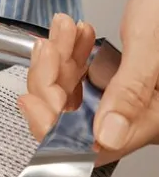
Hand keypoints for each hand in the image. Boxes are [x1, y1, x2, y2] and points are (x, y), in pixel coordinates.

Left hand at [20, 0, 158, 163]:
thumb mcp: (150, 47)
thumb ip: (130, 91)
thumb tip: (108, 135)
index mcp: (154, 120)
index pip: (94, 146)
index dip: (55, 130)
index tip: (30, 101)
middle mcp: (139, 118)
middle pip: (76, 121)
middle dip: (52, 81)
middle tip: (47, 47)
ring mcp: (124, 102)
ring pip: (73, 96)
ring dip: (58, 63)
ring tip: (61, 30)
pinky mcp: (114, 85)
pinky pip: (81, 80)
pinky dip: (69, 58)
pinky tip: (71, 37)